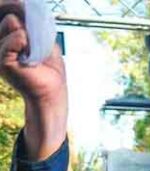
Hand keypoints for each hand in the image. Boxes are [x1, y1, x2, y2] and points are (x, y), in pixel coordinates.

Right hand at [0, 0, 67, 158]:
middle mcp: (0, 42)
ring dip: (29, 31)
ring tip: (35, 48)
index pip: (3, 11)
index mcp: (7, 36)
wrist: (52, 92)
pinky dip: (24, 40)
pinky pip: (13, 39)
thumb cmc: (49, 69)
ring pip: (9, 23)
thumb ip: (34, 25)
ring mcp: (0, 51)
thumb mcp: (45, 41)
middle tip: (32, 20)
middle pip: (5, 13)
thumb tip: (23, 9)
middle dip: (20, 10)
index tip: (24, 3)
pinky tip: (29, 50)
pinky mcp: (4, 62)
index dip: (13, 4)